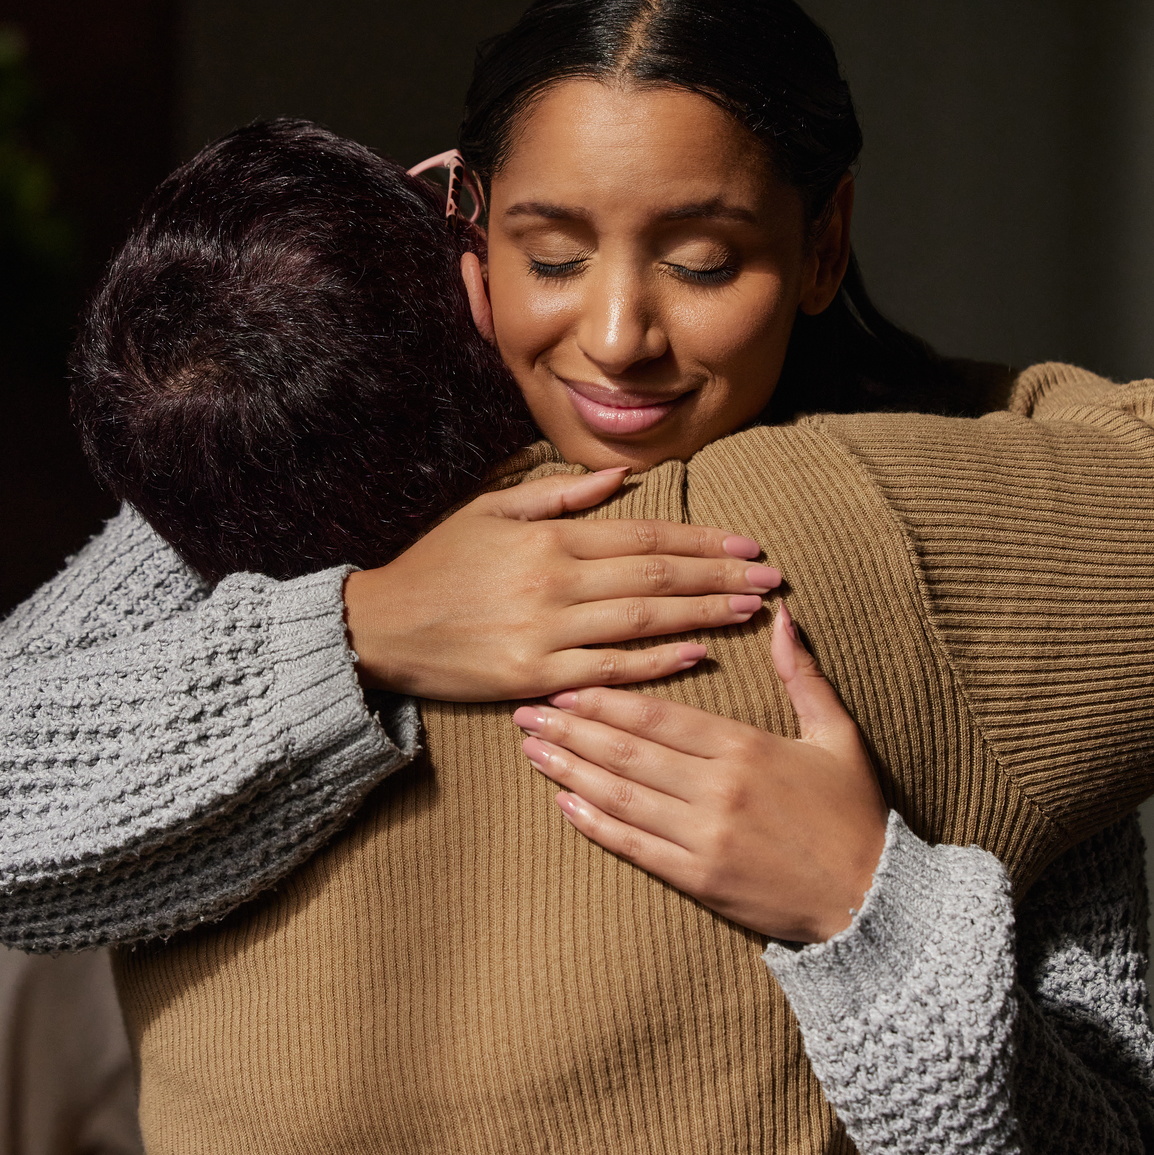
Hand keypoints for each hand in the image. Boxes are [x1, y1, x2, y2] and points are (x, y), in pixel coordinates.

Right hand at [342, 466, 782, 700]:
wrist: (382, 628)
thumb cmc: (437, 566)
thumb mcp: (491, 511)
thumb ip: (559, 495)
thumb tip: (621, 477)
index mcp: (550, 540)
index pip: (644, 536)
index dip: (702, 541)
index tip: (748, 545)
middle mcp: (556, 584)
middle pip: (656, 578)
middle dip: (720, 577)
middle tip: (771, 579)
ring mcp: (548, 633)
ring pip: (644, 623)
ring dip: (703, 615)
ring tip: (751, 611)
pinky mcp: (536, 677)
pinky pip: (610, 671)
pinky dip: (657, 664)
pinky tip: (698, 654)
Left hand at [511, 608, 887, 943]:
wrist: (873, 900)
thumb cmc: (855, 815)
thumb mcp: (837, 736)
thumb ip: (803, 676)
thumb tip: (782, 615)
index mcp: (746, 748)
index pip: (658, 715)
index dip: (605, 699)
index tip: (566, 687)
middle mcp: (717, 789)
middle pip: (627, 750)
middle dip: (570, 730)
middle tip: (526, 714)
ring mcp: (704, 836)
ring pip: (620, 795)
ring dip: (570, 770)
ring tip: (532, 751)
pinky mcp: (699, 879)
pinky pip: (634, 846)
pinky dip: (594, 824)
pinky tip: (564, 804)